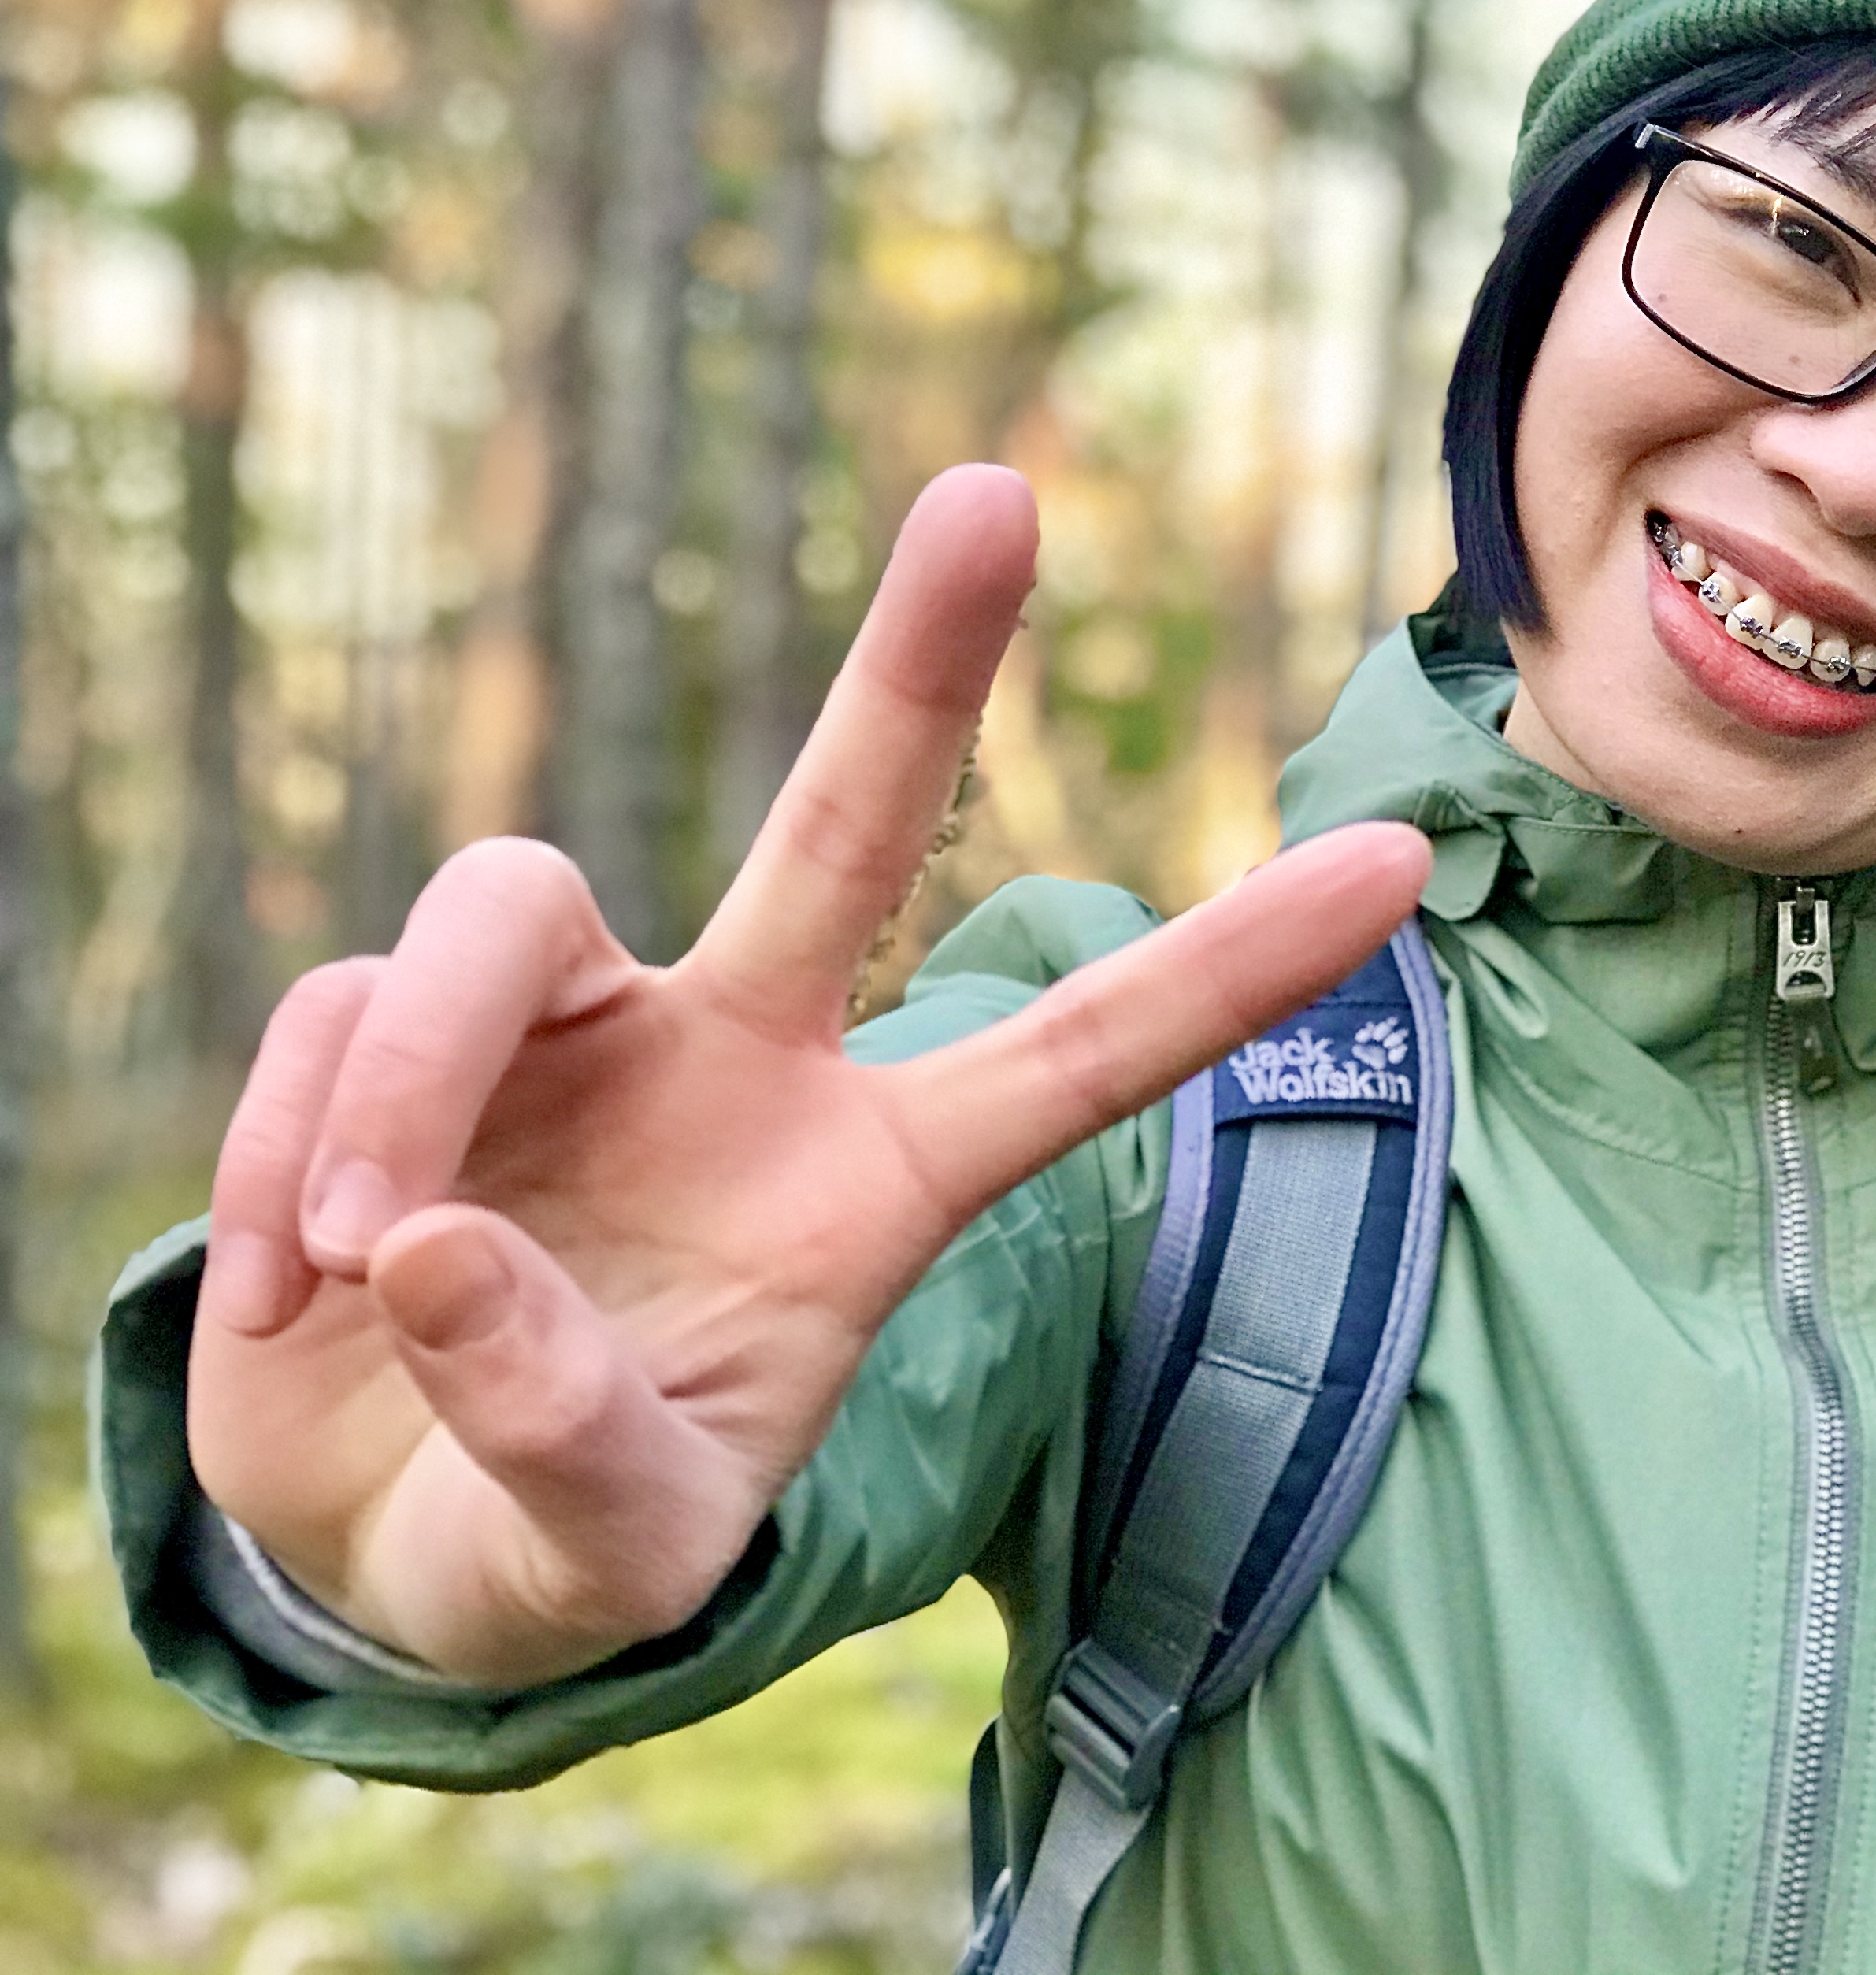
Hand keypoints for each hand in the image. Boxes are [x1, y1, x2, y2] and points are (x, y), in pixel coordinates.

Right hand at [184, 465, 1430, 1687]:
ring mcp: (574, 1027)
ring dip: (401, 1077)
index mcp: (870, 1183)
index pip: (1083, 1051)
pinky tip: (291, 1297)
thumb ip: (562, 1436)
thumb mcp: (602, 1559)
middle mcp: (742, 1058)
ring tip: (360, 1261)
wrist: (365, 1542)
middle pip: (842, 822)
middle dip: (919, 668)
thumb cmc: (544, 1541)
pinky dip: (294, 1149)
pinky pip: (330, 1022)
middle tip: (999, 494)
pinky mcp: (392, 1026)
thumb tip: (447, 1249)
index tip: (1406, 859)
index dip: (1237, 963)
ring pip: (499, 915)